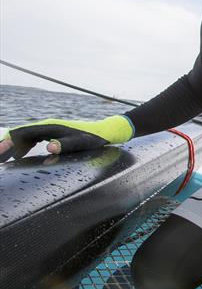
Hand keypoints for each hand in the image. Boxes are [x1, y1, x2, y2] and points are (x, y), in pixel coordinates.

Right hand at [0, 116, 133, 162]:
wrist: (105, 131)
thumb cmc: (94, 139)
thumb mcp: (82, 143)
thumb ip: (66, 145)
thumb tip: (48, 147)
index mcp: (49, 127)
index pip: (21, 133)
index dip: (7, 143)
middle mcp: (46, 126)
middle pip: (18, 135)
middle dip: (5, 147)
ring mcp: (48, 129)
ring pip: (23, 137)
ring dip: (11, 148)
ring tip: (3, 162)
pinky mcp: (52, 134)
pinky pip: (30, 140)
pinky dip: (21, 148)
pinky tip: (17, 159)